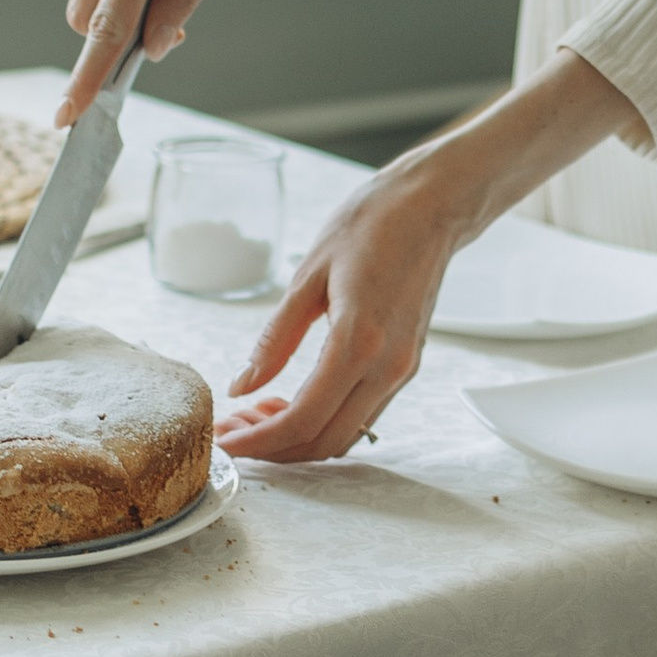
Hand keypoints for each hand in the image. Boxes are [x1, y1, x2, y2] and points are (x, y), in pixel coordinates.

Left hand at [217, 52, 637, 461]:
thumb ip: (274, 339)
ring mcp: (401, 370)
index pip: (302, 419)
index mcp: (358, 341)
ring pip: (345, 436)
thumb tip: (243, 386)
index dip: (258, 441)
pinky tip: (292, 402)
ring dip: (299, 441)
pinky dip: (324, 423)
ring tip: (256, 417)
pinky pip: (361, 415)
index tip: (224, 442)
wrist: (431, 206)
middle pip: (325, 442)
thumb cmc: (371, 225)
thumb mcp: (308, 275)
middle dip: (274, 450)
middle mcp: (386, 367)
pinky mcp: (405, 365)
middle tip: (233, 433)